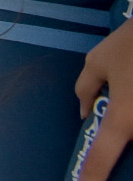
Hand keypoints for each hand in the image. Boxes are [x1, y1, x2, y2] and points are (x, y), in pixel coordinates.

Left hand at [75, 14, 132, 180]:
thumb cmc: (131, 43)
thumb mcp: (98, 62)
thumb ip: (85, 91)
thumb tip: (83, 113)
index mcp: (122, 118)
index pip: (102, 158)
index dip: (92, 176)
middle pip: (128, 141)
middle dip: (119, 135)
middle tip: (115, 99)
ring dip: (127, 118)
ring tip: (124, 86)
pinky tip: (129, 88)